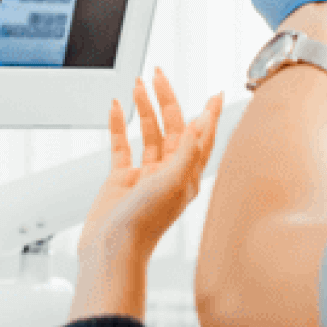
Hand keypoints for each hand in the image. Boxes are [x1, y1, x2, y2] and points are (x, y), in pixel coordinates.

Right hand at [70, 71, 222, 320]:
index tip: (214, 93)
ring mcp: (144, 176)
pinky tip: (116, 108)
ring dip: (143, 109)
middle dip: (167, 100)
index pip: (202, 137)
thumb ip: (187, 151)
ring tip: (137, 86)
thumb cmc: (144, 225)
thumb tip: (202, 122)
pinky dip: (118, 126)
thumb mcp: (172, 183)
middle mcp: (168, 174)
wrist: (111, 251)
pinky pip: (121, 146)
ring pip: (148, 133)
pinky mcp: (120, 180)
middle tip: (159, 75)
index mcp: (187, 176)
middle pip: (172, 128)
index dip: (209, 115)